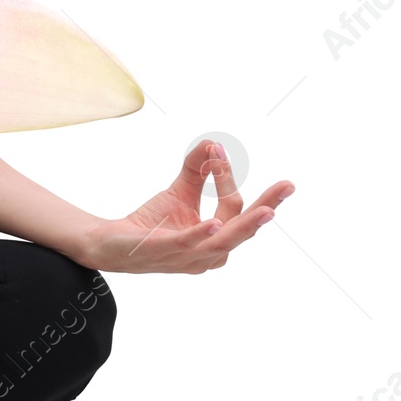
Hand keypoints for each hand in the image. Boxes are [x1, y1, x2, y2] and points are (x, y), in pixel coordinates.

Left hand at [81, 140, 294, 274]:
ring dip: (245, 225)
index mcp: (217, 240)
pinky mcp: (164, 253)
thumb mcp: (180, 192)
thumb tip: (213, 143)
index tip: (218, 151)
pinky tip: (214, 223)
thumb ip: (198, 170)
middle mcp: (210, 254)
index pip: (233, 208)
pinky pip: (188, 244)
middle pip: (241, 228)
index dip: (227, 178)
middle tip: (288, 186)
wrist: (112, 244)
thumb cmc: (152, 224)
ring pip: (223, 240)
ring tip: (267, 211)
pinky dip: (202, 234)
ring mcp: (189, 257)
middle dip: (267, 206)